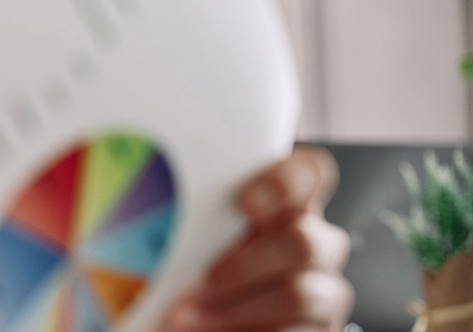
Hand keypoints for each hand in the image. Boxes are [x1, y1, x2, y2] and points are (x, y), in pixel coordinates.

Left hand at [164, 145, 352, 331]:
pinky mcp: (321, 330)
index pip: (310, 173)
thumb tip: (166, 204)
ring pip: (298, 293)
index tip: (243, 203)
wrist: (187, 320)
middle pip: (304, 241)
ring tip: (192, 313)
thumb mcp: (186, 237)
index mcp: (285, 205)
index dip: (284, 183)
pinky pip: (296, 331)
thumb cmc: (186, 274)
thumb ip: (194, 214)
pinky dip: (246, 329)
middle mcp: (313, 243)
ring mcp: (323, 291)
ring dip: (237, 305)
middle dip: (244, 264)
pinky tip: (211, 328)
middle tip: (201, 279)